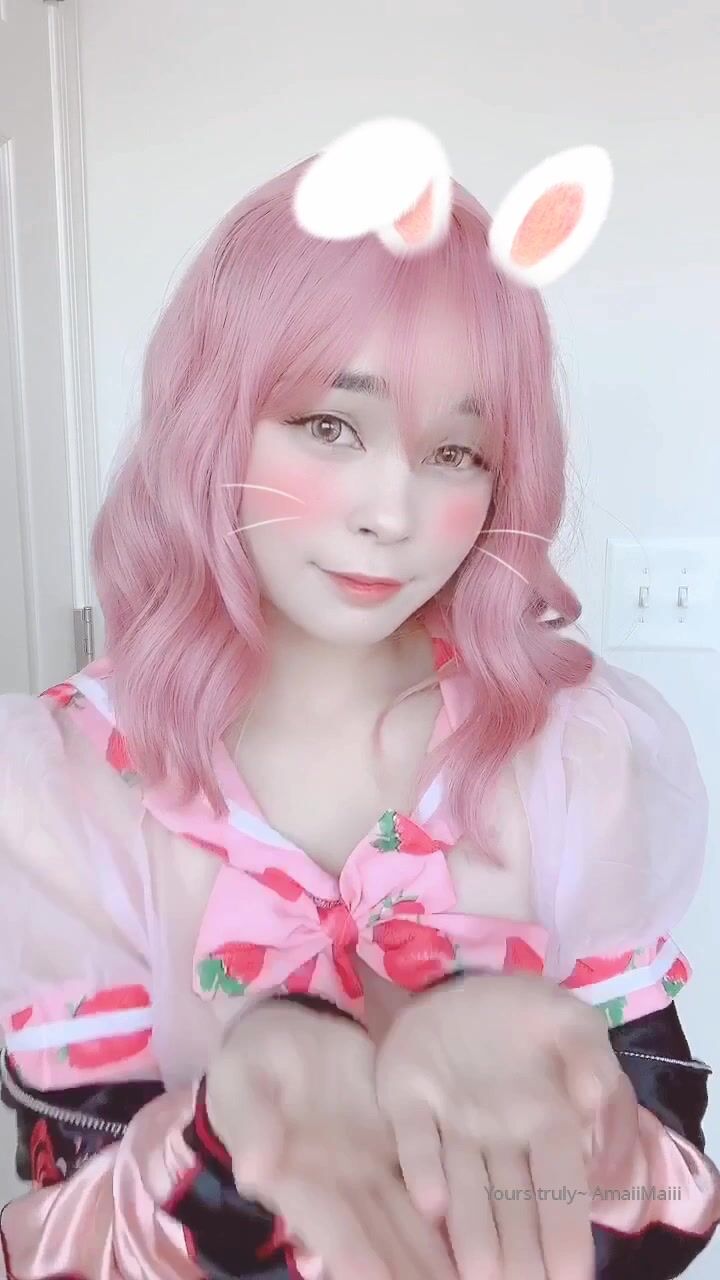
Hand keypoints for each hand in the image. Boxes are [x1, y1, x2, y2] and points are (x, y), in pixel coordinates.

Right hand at [206, 998, 455, 1279]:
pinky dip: (450, 1218)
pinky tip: (479, 1242)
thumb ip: (253, 1120)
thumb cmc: (254, 1057)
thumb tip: (255, 1172)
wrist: (291, 1030)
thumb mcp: (242, 1078)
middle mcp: (335, 1188)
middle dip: (404, 1274)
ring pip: (407, 1223)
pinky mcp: (396, 1145)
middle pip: (376, 1241)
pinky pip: (427, 1184)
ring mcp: (368, 1170)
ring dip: (433, 1260)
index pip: (329, 1225)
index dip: (353, 1256)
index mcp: (295, 1178)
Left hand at [375, 971, 623, 1279]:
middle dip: (518, 1251)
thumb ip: (590, 1055)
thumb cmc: (526, 1016)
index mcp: (546, 1123)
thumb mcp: (571, 1022)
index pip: (562, 1184)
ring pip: (464, 1184)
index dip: (568, 1231)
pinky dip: (422, 1167)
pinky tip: (430, 1200)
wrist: (465, 984)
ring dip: (470, 1228)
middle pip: (511, 1203)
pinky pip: (414, 1136)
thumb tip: (593, 1096)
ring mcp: (450, 1119)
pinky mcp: (406, 1096)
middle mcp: (497, 1136)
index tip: (574, 1275)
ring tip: (479, 1273)